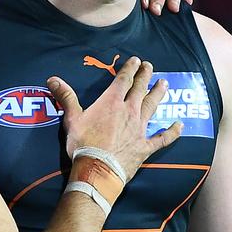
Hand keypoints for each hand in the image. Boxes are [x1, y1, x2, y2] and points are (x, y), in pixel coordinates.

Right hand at [47, 57, 182, 182]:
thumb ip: (66, 97)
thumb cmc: (83, 144)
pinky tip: (180, 125)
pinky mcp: (145, 146)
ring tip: (164, 84)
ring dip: (158, 94)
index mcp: (111, 103)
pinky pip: (162, 138)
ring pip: (152, 106)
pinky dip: (172, 132)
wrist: (97, 170)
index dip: (129, 69)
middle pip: (140, 89)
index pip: (123, 80)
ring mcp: (140, 129)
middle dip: (145, 76)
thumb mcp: (71, 118)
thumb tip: (52, 79)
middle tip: (150, 66)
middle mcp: (129, 111)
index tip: (135, 60)